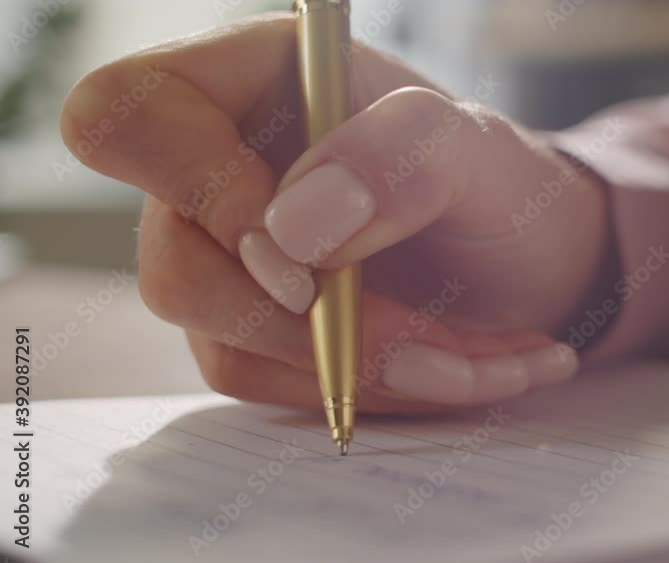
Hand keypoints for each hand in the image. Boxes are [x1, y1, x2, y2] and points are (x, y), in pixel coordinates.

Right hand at [60, 14, 611, 413]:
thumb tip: (287, 234)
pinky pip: (274, 386)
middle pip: (173, 266)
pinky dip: (365, 391)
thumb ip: (399, 158)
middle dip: (309, 325)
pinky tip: (449, 374)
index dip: (199, 191)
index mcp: (254, 82)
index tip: (307, 255)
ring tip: (467, 359)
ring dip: (357, 369)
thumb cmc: (504, 188)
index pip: (133, 116)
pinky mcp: (257, 328)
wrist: (533, 264)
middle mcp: (222, 169)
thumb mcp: (480, 153)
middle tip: (423, 335)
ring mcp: (231, 257)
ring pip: (225, 343)